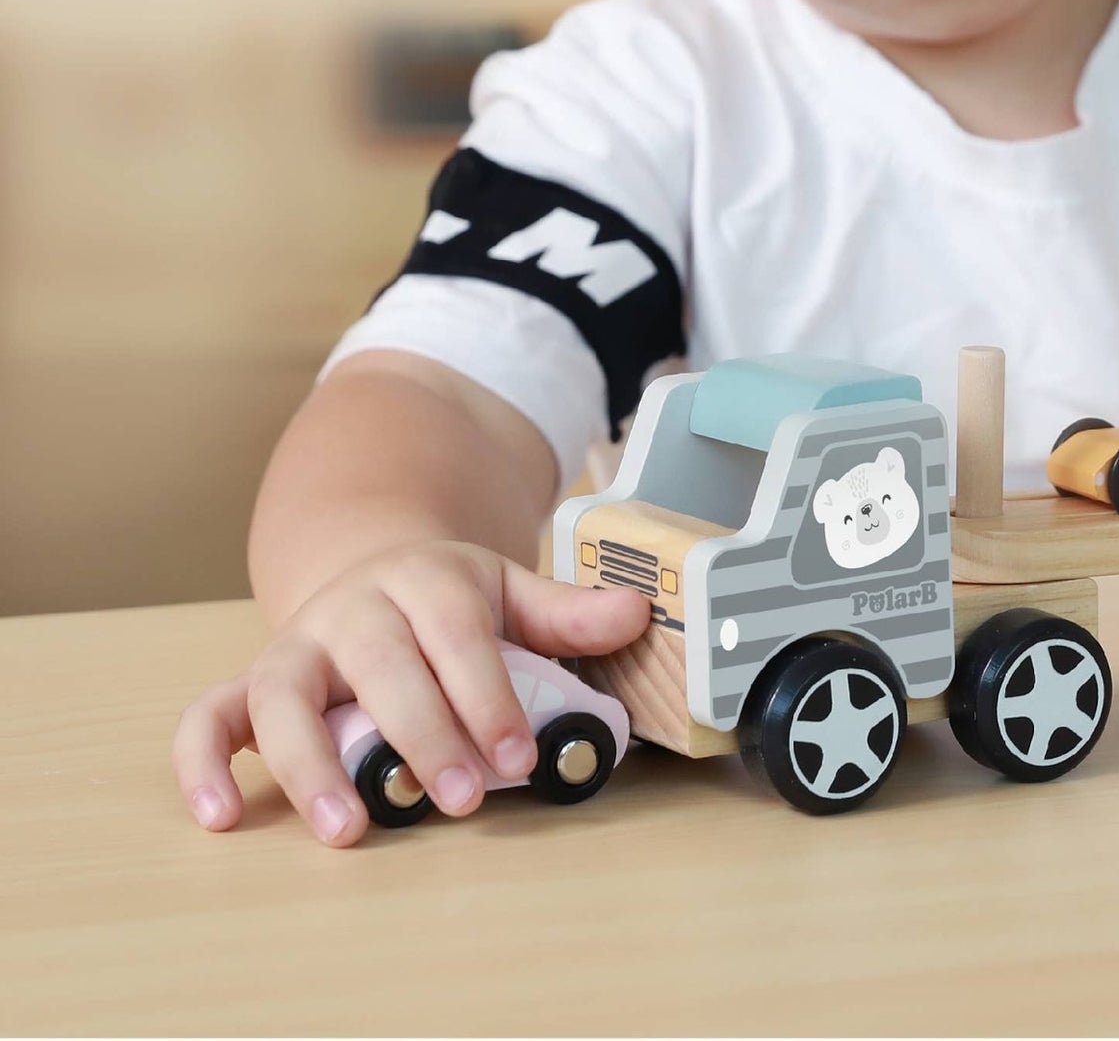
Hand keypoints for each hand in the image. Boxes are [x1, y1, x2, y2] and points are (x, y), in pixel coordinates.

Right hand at [173, 542, 651, 847]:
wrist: (374, 568)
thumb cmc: (449, 600)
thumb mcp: (509, 592)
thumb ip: (567, 614)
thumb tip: (637, 614)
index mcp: (425, 578)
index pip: (457, 633)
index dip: (487, 694)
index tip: (518, 756)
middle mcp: (353, 607)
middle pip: (381, 666)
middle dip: (421, 735)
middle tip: (459, 800)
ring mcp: (296, 645)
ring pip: (285, 694)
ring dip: (311, 763)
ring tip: (348, 828)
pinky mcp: (251, 683)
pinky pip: (209, 717)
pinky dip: (204, 764)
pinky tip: (223, 817)